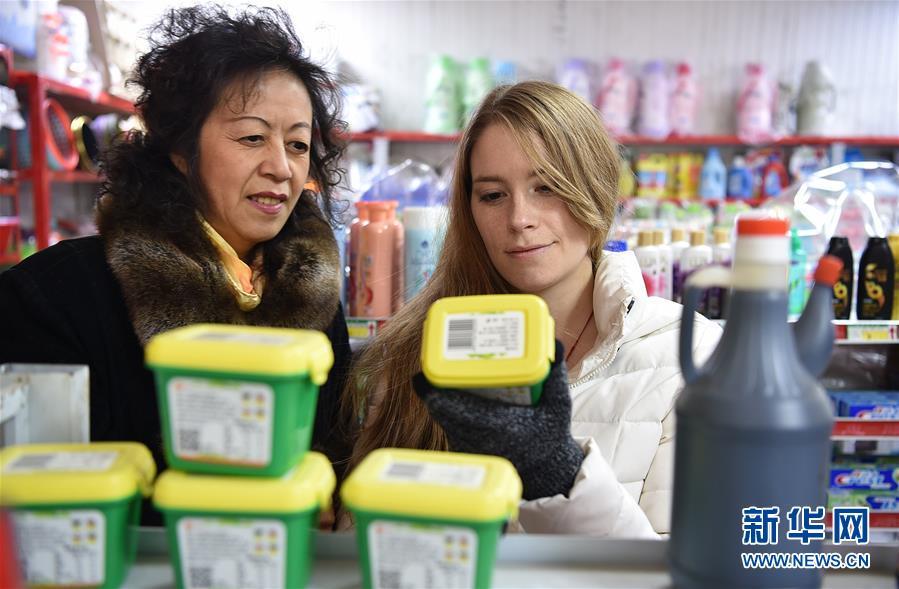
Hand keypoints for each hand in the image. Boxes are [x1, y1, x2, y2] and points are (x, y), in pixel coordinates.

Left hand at [412, 340, 583, 500]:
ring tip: (438, 374)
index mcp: (498, 426)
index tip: (425, 373)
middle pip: (441, 410)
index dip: (434, 390)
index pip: (455, 407)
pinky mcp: (467, 453)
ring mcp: (470, 448)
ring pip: (442, 419)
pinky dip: (447, 412)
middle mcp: (478, 439)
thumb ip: (556, 378)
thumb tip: (556, 347)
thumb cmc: (549, 438)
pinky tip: (449, 396)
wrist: (545, 474)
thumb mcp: (558, 408)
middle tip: (433, 364)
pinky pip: (449, 428)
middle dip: (434, 388)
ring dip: (438, 399)